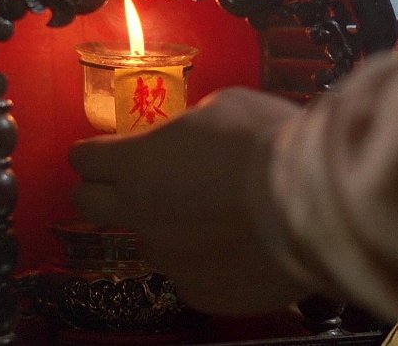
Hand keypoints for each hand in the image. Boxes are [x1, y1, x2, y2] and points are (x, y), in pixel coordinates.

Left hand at [70, 87, 311, 313]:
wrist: (314, 204)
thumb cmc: (269, 145)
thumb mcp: (225, 107)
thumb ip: (190, 126)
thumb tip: (190, 136)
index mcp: (136, 163)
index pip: (83, 158)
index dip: (96, 153)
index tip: (109, 151)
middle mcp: (139, 214)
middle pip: (88, 206)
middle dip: (100, 193)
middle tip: (133, 184)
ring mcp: (168, 257)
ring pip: (150, 241)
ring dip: (168, 227)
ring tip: (215, 215)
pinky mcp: (198, 291)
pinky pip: (190, 273)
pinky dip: (205, 259)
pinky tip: (238, 243)